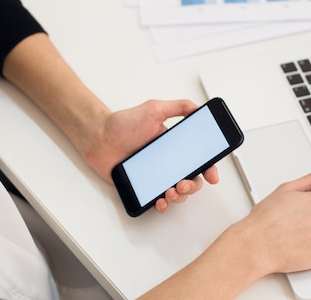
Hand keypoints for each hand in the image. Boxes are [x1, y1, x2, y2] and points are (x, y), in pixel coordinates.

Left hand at [82, 99, 218, 212]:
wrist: (97, 137)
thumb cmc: (122, 123)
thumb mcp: (154, 109)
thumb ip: (178, 107)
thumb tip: (198, 108)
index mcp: (174, 145)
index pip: (198, 159)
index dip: (209, 168)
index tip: (212, 175)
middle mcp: (168, 161)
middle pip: (191, 179)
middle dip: (193, 186)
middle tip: (183, 183)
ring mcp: (156, 175)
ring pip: (177, 193)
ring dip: (180, 196)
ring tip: (171, 191)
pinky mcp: (142, 186)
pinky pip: (157, 200)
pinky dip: (163, 204)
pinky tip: (160, 200)